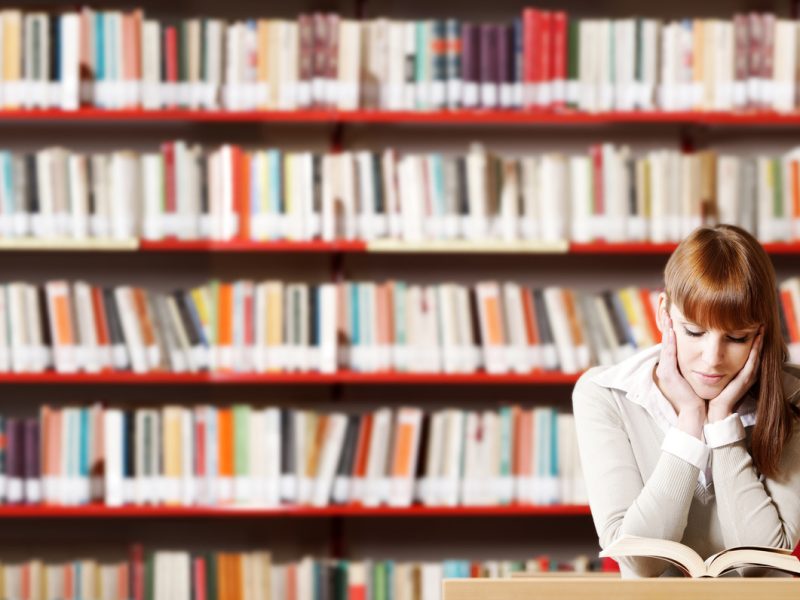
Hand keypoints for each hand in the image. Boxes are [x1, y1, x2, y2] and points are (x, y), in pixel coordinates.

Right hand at [654, 317, 705, 436]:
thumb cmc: (698, 396)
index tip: (673, 314)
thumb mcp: (695, 376)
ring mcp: (665, 371)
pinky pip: (668, 355)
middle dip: (666, 325)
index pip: (670, 344)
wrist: (697, 412)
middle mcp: (666, 367)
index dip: (671, 329)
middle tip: (666, 308)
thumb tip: (703, 352)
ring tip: (668, 316)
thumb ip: (695, 364)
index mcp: (671, 367)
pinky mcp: (668, 375)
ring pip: (665, 346)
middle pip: (666, 341)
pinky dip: (669, 342)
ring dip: (666, 330)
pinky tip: (672, 332)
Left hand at [707, 326, 763, 422]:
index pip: (749, 353)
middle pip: (756, 353)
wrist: (713, 410)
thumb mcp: (715, 375)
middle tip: (760, 325)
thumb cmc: (711, 393)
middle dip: (758, 339)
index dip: (751, 340)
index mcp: (740, 372)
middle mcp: (747, 374)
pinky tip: (756, 342)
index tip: (752, 327)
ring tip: (761, 330)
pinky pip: (752, 363)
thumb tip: (709, 353)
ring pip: (756, 356)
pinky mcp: (745, 380)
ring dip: (759, 343)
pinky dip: (756, 352)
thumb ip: (716, 365)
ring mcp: (748, 377)